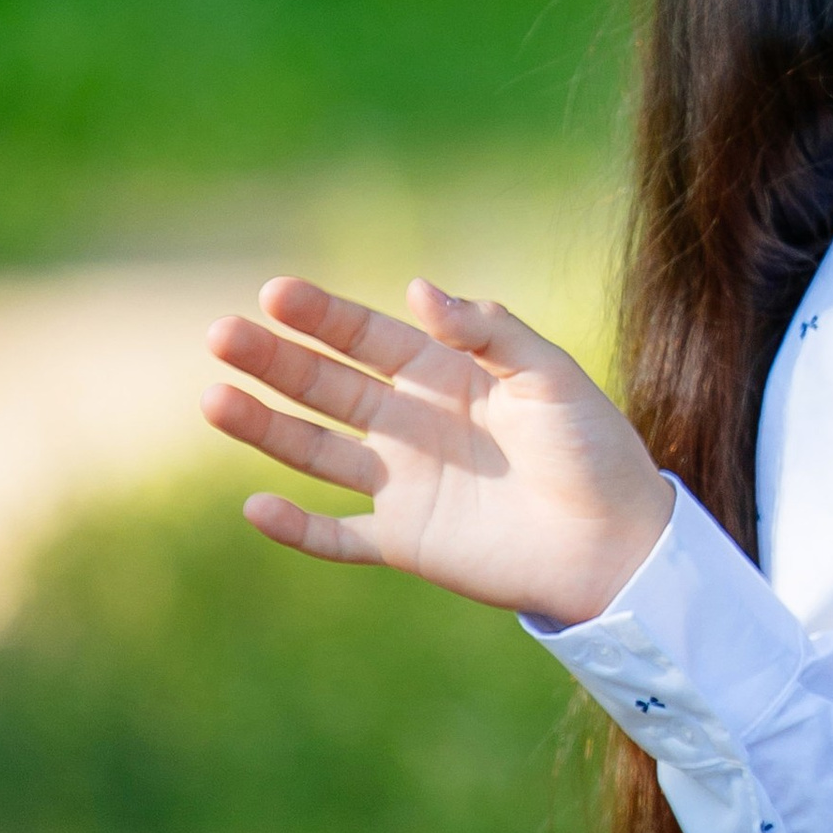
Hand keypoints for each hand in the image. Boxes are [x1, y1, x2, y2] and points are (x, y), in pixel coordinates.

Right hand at [203, 275, 674, 628]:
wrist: (620, 543)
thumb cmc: (595, 449)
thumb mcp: (550, 376)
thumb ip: (489, 333)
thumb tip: (416, 289)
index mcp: (446, 375)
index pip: (368, 337)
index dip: (322, 316)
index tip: (274, 293)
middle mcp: (413, 424)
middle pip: (328, 386)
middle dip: (275, 360)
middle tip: (220, 334)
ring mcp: (404, 483)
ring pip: (317, 450)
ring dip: (265, 427)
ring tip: (212, 397)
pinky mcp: (406, 542)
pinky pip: (338, 536)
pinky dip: (297, 528)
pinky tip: (255, 507)